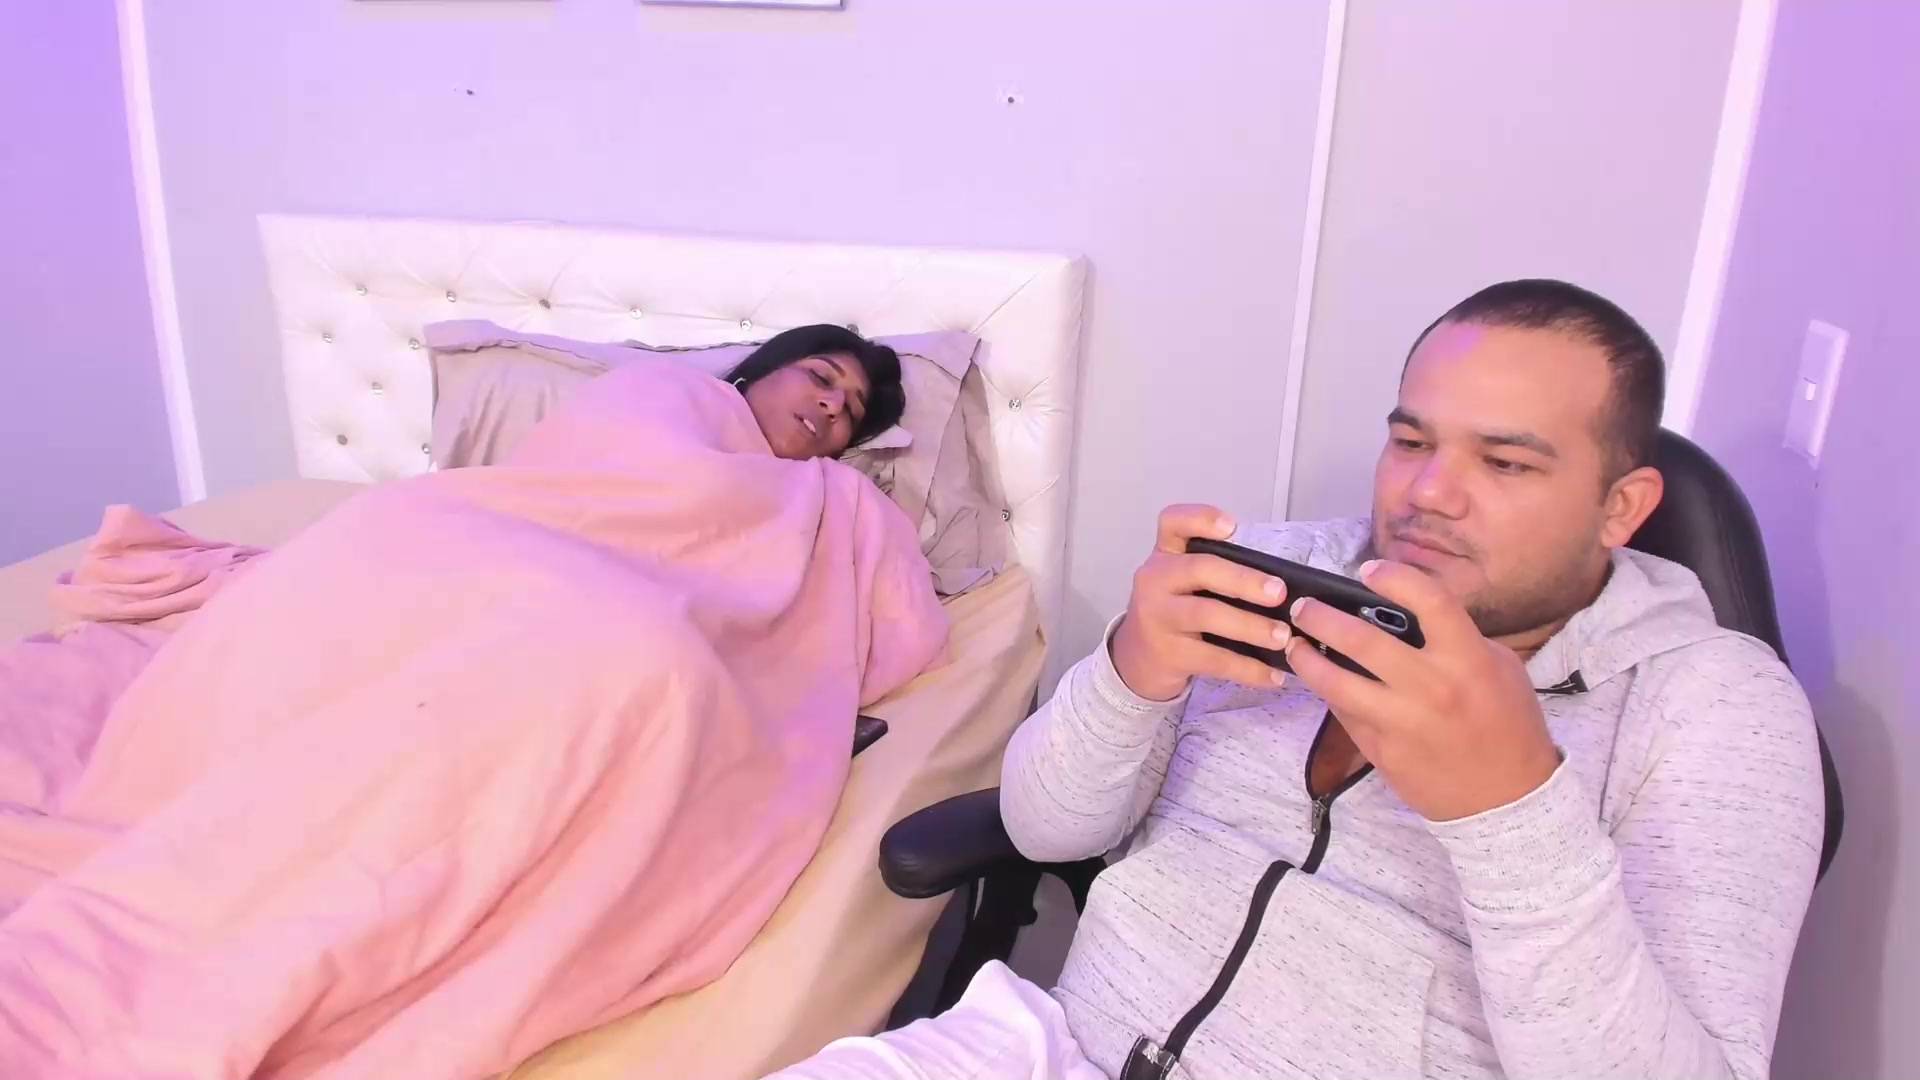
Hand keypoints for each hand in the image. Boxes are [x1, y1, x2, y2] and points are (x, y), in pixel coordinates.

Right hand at [1109, 505, 1293, 700]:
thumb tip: (1279, 586)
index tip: (1231, 527)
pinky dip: (1248, 668)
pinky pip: (1214, 659)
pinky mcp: (1167, 653)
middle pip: (1200, 570)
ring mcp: (1158, 617)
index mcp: (1165, 555)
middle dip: (1243, 580)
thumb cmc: (1172, 612)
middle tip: (1278, 593)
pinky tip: (1272, 676)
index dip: (1200, 519)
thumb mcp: (1179, 583)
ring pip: (1207, 615)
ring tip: (1282, 637)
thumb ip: (1215, 573)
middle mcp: (1155, 580)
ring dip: (1250, 626)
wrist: (1136, 660)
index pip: (1172, 523)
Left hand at [1283, 560, 1558, 821]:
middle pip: (1362, 640)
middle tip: (1304, 607)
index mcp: (1467, 659)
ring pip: (1337, 683)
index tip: (1368, 570)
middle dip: (1323, 617)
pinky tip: (1320, 681)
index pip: (1429, 601)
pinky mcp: (1382, 751)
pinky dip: (1329, 694)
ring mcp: (1402, 722)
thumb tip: (1408, 615)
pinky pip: (1345, 715)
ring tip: (1293, 644)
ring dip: (1307, 658)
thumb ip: (1457, 639)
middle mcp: (1431, 687)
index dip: (1394, 577)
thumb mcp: (1499, 669)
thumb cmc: (1509, 724)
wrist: (1507, 799)